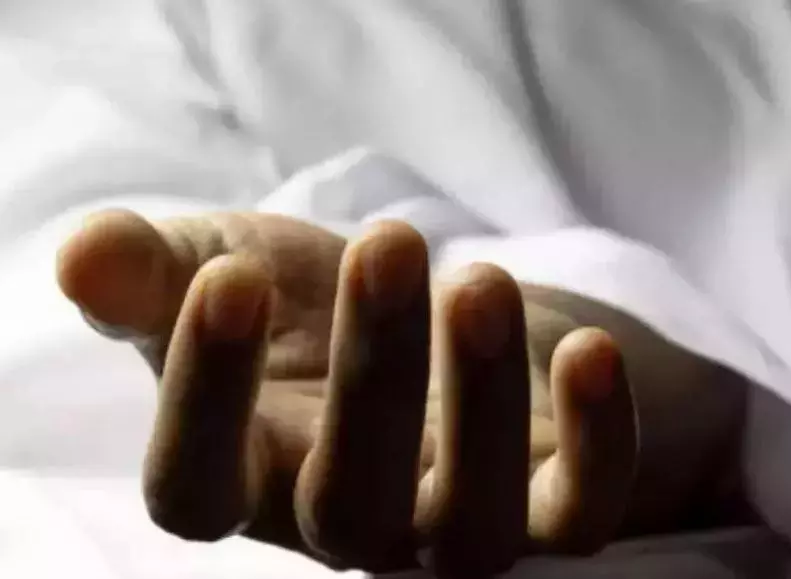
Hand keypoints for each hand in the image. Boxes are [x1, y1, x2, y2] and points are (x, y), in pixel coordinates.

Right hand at [56, 210, 644, 575]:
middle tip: (385, 242)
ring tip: (475, 281)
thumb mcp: (233, 268)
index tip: (224, 280)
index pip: (198, 490)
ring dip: (478, 408)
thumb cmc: (320, 298)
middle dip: (368, 372)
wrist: (444, 303)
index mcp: (259, 474)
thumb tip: (83, 258)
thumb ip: (154, 273)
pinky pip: (581, 509)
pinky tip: (585, 348)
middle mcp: (356, 523)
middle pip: (350, 502)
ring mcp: (458, 523)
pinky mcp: (554, 498)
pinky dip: (595, 441)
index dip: (201, 399)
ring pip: (471, 530)